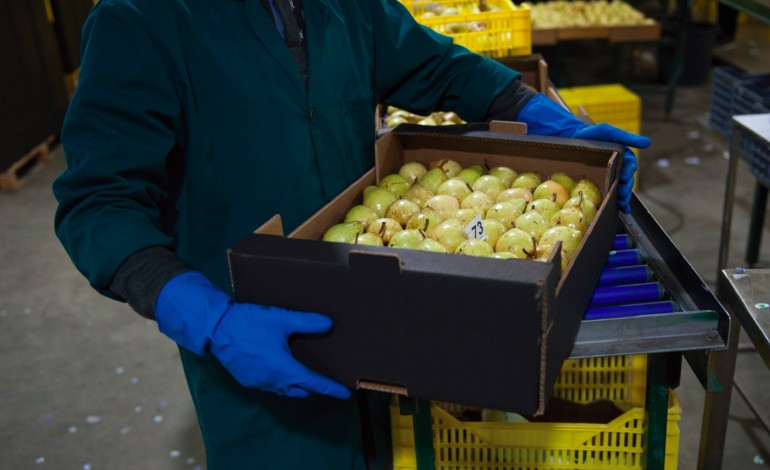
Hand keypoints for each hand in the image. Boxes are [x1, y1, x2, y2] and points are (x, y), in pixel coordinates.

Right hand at [155, 271, 350, 398]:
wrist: (216, 328)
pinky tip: (281, 373)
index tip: (345, 393)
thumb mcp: (281, 319)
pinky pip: (270, 387)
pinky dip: (281, 383)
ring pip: (284, 390)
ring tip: (306, 378)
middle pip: (300, 390)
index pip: (314, 383)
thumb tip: (329, 323)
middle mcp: (273, 381)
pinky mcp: (247, 380)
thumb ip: (307, 322)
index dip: (330, 388)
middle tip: (325, 382)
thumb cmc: (249, 323)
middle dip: (314, 388)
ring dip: (296, 387)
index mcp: (284, 369)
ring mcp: (258, 382)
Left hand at [517, 93, 650, 212]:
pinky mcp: (600, 181)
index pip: (630, 165)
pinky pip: (610, 192)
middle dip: (627, 188)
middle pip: (627, 179)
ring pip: (620, 188)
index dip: (629, 172)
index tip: (624, 177)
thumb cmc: (590, 134)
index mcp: (622, 155)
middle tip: (623, 194)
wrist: (571, 139)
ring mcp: (609, 175)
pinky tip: (620, 209)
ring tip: (622, 204)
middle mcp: (617, 166)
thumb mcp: (608, 131)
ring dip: (624, 197)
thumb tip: (648, 142)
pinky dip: (617, 201)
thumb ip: (626, 136)